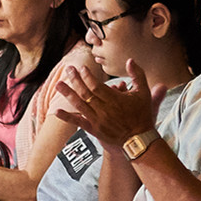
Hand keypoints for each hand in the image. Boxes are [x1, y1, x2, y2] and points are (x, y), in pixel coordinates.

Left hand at [53, 60, 167, 146]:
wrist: (139, 140)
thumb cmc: (142, 115)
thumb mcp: (144, 93)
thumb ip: (137, 75)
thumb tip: (130, 60)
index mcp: (115, 100)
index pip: (96, 86)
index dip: (87, 76)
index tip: (82, 68)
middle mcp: (104, 110)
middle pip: (86, 93)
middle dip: (76, 80)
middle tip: (68, 69)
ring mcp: (97, 120)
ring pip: (79, 105)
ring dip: (68, 94)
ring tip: (58, 84)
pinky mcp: (94, 130)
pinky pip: (78, 122)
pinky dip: (67, 117)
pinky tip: (56, 111)